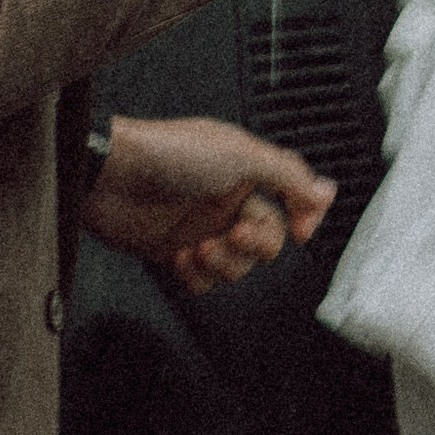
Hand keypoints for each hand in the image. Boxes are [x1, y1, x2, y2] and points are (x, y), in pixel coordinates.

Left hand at [81, 112, 337, 292]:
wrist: (107, 176)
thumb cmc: (167, 154)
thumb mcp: (241, 154)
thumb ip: (289, 175)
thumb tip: (327, 192)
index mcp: (247, 169)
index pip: (292, 196)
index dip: (304, 216)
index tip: (303, 231)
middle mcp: (227, 198)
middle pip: (267, 239)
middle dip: (255, 244)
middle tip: (234, 233)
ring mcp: (201, 226)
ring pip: (237, 265)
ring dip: (223, 262)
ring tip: (200, 247)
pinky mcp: (174, 251)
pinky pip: (202, 280)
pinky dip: (195, 275)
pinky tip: (179, 256)